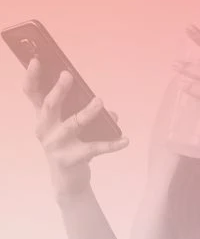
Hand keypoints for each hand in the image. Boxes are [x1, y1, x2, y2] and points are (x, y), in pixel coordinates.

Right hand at [22, 58, 128, 197]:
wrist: (69, 179)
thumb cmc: (71, 143)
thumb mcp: (73, 125)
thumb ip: (86, 112)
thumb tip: (110, 111)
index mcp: (43, 117)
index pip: (32, 94)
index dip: (32, 77)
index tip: (36, 60)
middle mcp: (45, 129)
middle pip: (48, 106)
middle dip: (58, 90)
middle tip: (68, 75)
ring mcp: (55, 145)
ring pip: (72, 124)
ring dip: (87, 112)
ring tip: (100, 101)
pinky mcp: (70, 159)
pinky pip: (94, 148)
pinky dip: (112, 144)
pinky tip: (125, 140)